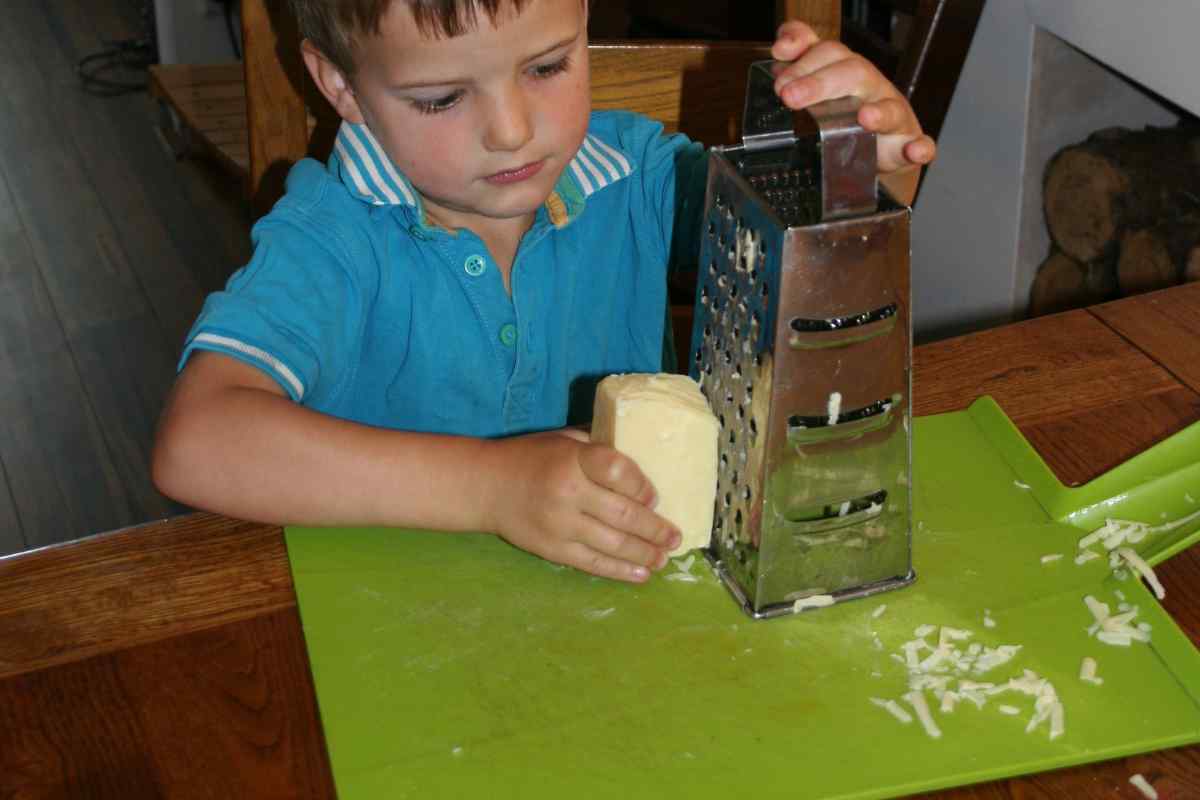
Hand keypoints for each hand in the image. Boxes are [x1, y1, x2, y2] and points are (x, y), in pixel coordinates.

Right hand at [482, 431, 681, 582]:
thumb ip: (600, 446)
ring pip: (613, 543)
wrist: (486, 486)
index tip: (655, 497)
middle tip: (675, 537)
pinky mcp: (552, 549)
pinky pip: (593, 563)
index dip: (642, 486)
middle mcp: (568, 492)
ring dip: (645, 553)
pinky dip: (620, 570)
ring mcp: (560, 524)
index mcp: (573, 458)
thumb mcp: (565, 438)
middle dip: (655, 529)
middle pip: (623, 514)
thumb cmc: (532, 457)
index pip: (618, 471)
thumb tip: (645, 450)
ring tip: (664, 557)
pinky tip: (641, 573)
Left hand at [770, 21, 936, 172]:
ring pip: (890, 107)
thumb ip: (799, 73)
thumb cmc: (847, 118)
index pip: (827, 52)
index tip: (778, 53)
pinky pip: (920, 144)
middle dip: (820, 82)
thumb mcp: (819, 95)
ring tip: (864, 118)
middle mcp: (870, 87)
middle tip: (789, 95)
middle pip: (853, 72)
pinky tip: (913, 151)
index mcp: (845, 72)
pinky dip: (919, 148)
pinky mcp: (908, 144)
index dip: (804, 49)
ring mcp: (893, 114)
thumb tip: (778, 57)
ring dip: (878, 113)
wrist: (880, 153)